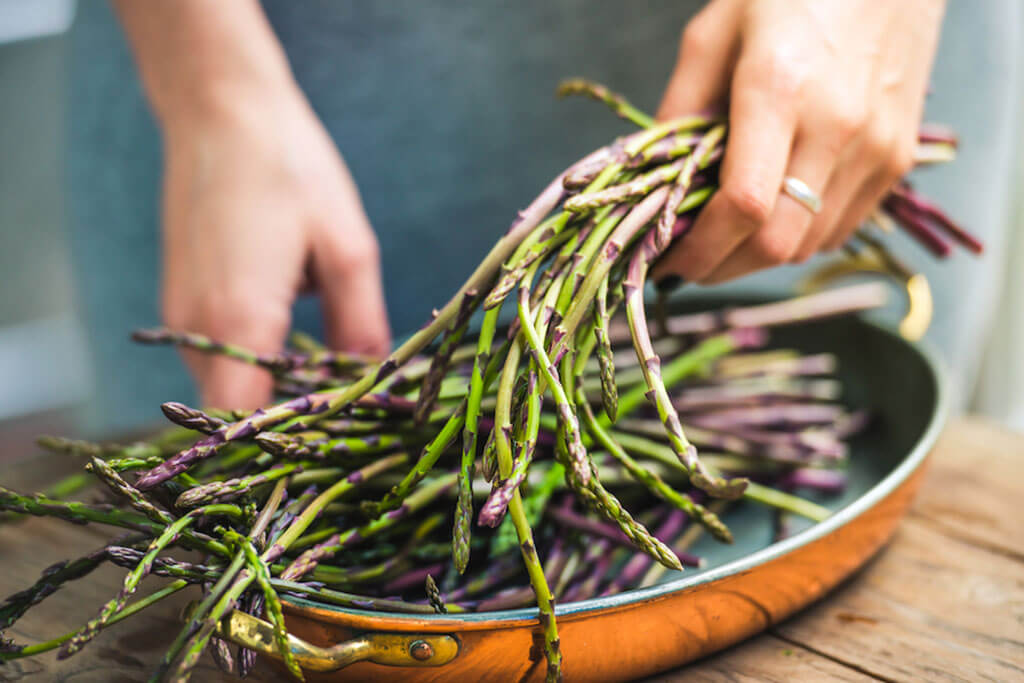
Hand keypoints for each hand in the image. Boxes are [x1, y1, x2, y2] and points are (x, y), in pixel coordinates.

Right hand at [160, 87, 390, 409]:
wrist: (220, 109)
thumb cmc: (289, 168)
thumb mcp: (348, 247)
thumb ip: (360, 323)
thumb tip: (373, 377)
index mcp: (240, 318)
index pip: (249, 421)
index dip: (291, 439)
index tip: (339, 438)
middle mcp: (197, 326)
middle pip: (235, 410)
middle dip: (288, 417)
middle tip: (347, 408)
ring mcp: (179, 314)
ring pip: (224, 384)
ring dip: (270, 388)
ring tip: (327, 373)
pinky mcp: (177, 299)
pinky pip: (215, 356)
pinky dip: (252, 362)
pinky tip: (293, 338)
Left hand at [652, 0, 944, 283]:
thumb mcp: (714, 31)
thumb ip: (680, 106)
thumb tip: (654, 176)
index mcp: (779, 89)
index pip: (743, 204)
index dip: (700, 249)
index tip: (666, 260)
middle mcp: (836, 126)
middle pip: (776, 243)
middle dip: (721, 268)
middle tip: (688, 264)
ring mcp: (876, 148)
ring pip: (808, 246)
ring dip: (756, 259)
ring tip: (723, 242)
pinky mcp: (899, 160)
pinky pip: (839, 229)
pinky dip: (798, 239)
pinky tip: (772, 217)